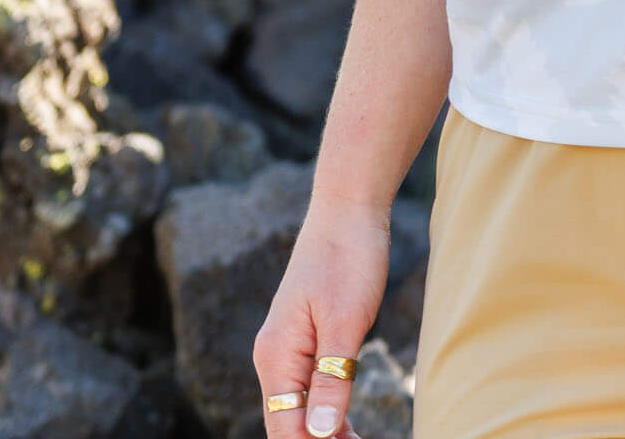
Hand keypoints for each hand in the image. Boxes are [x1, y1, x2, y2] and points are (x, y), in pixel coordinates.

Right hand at [251, 198, 390, 438]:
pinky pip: (312, 389)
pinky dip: (329, 411)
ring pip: (301, 411)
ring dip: (326, 433)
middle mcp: (275, 358)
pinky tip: (349, 426)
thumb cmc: (348, 257)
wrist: (349, 208)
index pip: (285, 429)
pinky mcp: (309, 339)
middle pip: (290, 425)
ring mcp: (290, 349)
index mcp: (276, 357)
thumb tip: (322, 434)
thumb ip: (333, 378)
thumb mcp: (346, 320)